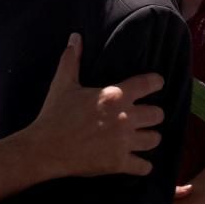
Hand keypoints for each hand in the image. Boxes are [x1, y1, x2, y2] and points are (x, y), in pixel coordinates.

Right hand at [23, 33, 164, 178]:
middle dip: (152, 115)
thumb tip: (76, 36)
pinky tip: (136, 162)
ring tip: (141, 138)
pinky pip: (144, 167)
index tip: (156, 84)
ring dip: (149, 138)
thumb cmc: (55, 113)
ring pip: (155, 139)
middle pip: (158, 114)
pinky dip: (142, 165)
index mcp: (114, 95)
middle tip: (143, 117)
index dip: (156, 82)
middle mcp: (125, 118)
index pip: (149, 84)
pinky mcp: (119, 163)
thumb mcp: (63, 83)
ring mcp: (124, 142)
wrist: (45, 147)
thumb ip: (72, 59)